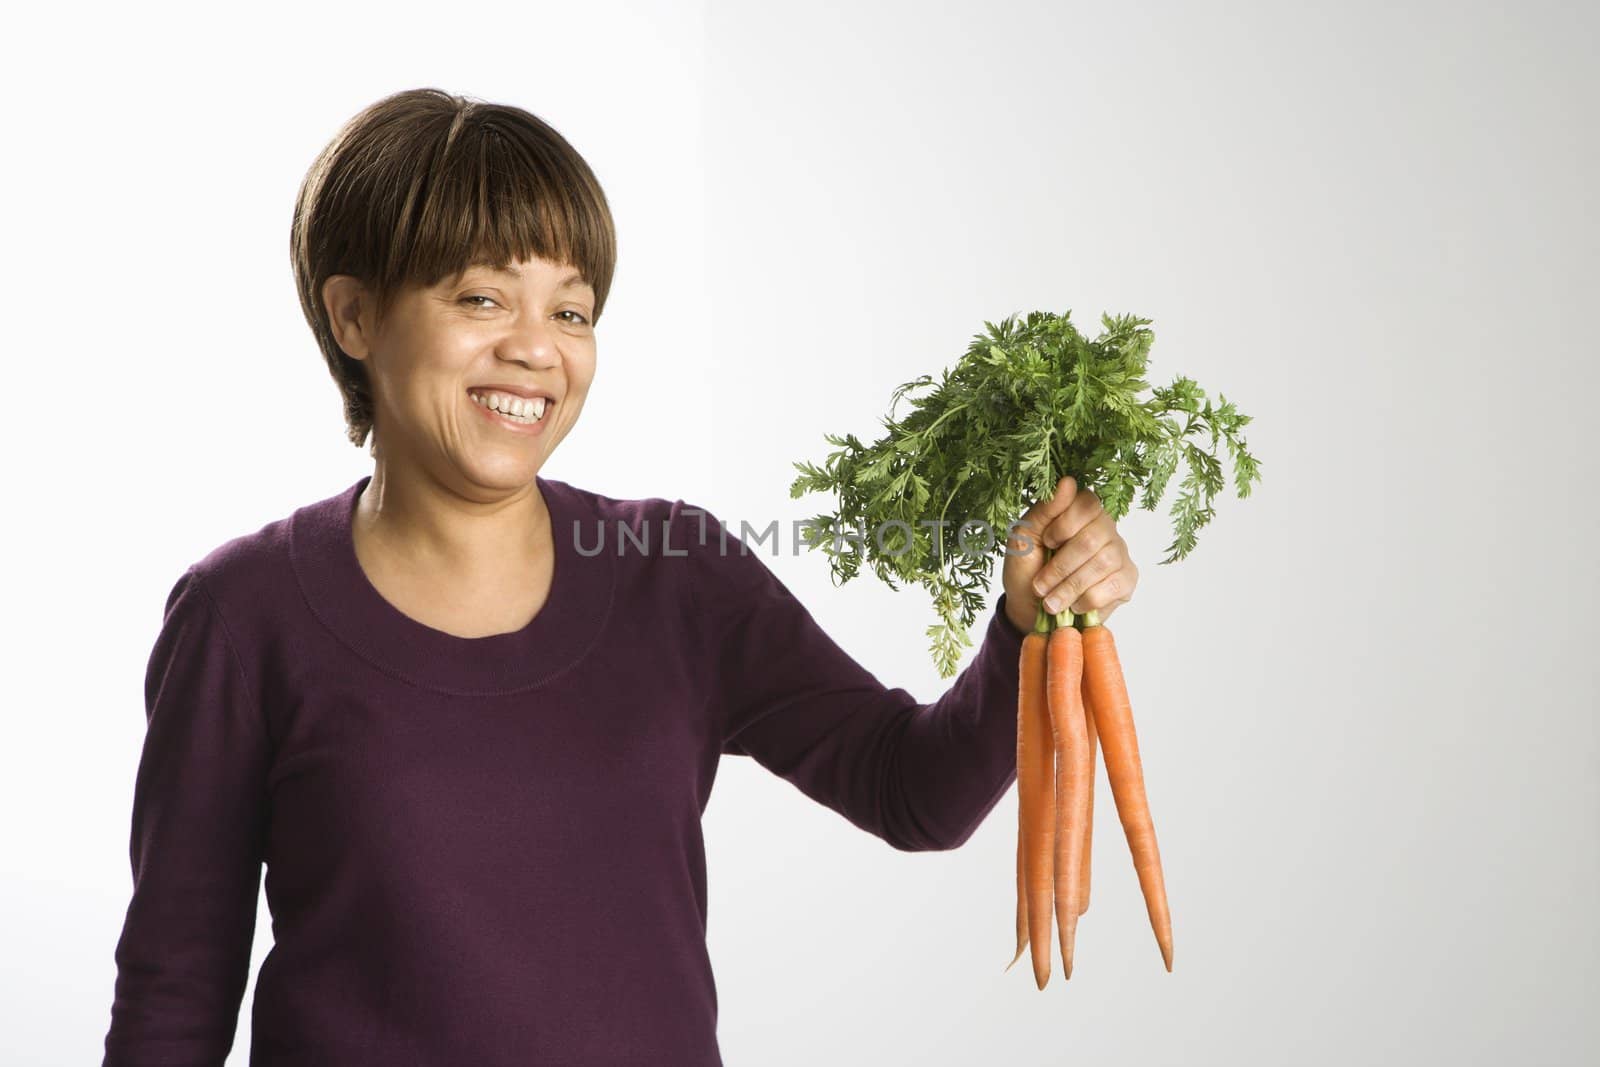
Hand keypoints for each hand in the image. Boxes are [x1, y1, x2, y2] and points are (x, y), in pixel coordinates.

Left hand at [1002, 476, 1138, 632]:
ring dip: (1070, 587)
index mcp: (1080, 510)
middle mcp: (1105, 527)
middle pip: (1093, 538)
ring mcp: (1119, 552)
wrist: (1031, 608)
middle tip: (1040, 586)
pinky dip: (1087, 600)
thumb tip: (1067, 482)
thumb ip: (1044, 510)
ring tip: (1051, 602)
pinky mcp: (1127, 580)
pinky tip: (1074, 606)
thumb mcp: (1023, 538)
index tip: (1045, 542)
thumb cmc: (1026, 568)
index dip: (1065, 525)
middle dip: (1060, 567)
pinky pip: (1114, 586)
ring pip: (1103, 564)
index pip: (1088, 503)